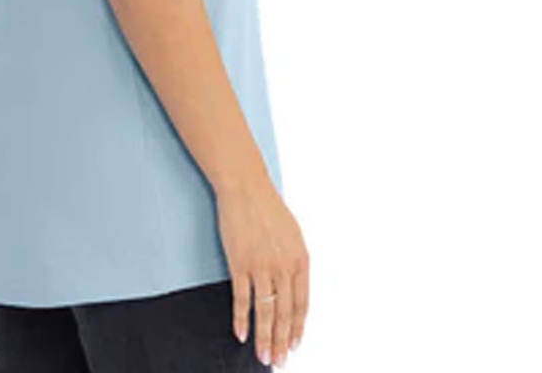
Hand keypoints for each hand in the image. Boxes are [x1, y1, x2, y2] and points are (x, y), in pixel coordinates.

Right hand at [215, 176, 308, 367]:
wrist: (245, 187)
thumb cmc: (267, 207)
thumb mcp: (292, 235)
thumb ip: (294, 261)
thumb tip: (293, 286)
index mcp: (300, 260)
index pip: (302, 305)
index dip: (297, 329)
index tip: (294, 346)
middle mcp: (283, 266)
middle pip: (284, 313)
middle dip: (282, 341)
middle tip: (278, 361)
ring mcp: (261, 265)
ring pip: (265, 312)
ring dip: (264, 338)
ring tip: (262, 356)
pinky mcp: (240, 262)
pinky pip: (241, 298)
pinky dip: (242, 318)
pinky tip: (242, 333)